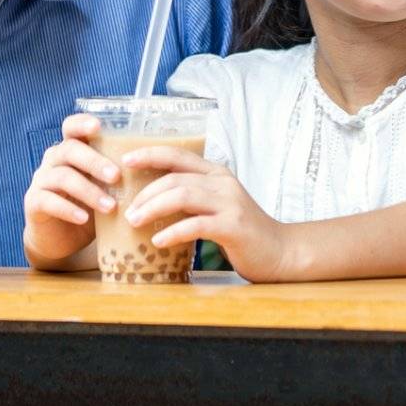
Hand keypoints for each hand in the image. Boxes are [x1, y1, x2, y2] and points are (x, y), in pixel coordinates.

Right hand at [23, 114, 118, 267]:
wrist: (61, 239)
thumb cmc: (89, 207)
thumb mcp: (105, 188)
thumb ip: (120, 176)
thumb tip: (160, 166)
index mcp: (71, 150)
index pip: (71, 127)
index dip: (82, 123)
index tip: (98, 126)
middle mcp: (53, 160)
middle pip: (69, 150)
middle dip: (95, 161)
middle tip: (116, 176)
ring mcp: (41, 180)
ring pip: (62, 177)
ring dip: (88, 191)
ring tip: (110, 207)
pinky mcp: (33, 203)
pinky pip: (48, 200)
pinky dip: (68, 209)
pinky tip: (83, 218)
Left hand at [118, 145, 291, 282]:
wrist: (280, 251)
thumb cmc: (242, 231)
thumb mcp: (217, 205)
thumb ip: (193, 198)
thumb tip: (151, 201)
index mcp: (216, 173)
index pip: (178, 156)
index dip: (150, 154)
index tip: (125, 160)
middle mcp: (223, 183)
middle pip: (175, 178)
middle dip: (145, 193)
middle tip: (127, 211)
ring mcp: (230, 203)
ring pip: (182, 196)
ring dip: (153, 208)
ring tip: (135, 223)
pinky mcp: (233, 226)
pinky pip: (196, 225)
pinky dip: (173, 232)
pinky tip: (158, 241)